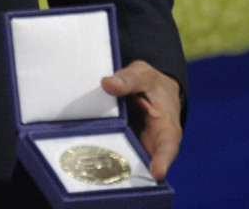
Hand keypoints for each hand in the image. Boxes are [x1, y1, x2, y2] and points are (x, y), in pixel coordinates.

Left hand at [100, 61, 181, 180]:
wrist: (149, 90)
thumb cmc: (151, 84)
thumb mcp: (144, 75)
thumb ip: (129, 79)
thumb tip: (107, 83)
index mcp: (166, 129)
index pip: (167, 147)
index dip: (163, 160)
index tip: (157, 172)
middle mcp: (151, 145)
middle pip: (140, 161)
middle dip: (127, 169)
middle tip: (112, 172)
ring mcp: (132, 147)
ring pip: (121, 161)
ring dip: (107, 163)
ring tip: (93, 166)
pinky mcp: (117, 145)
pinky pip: (108, 152)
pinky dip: (97, 152)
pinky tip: (80, 150)